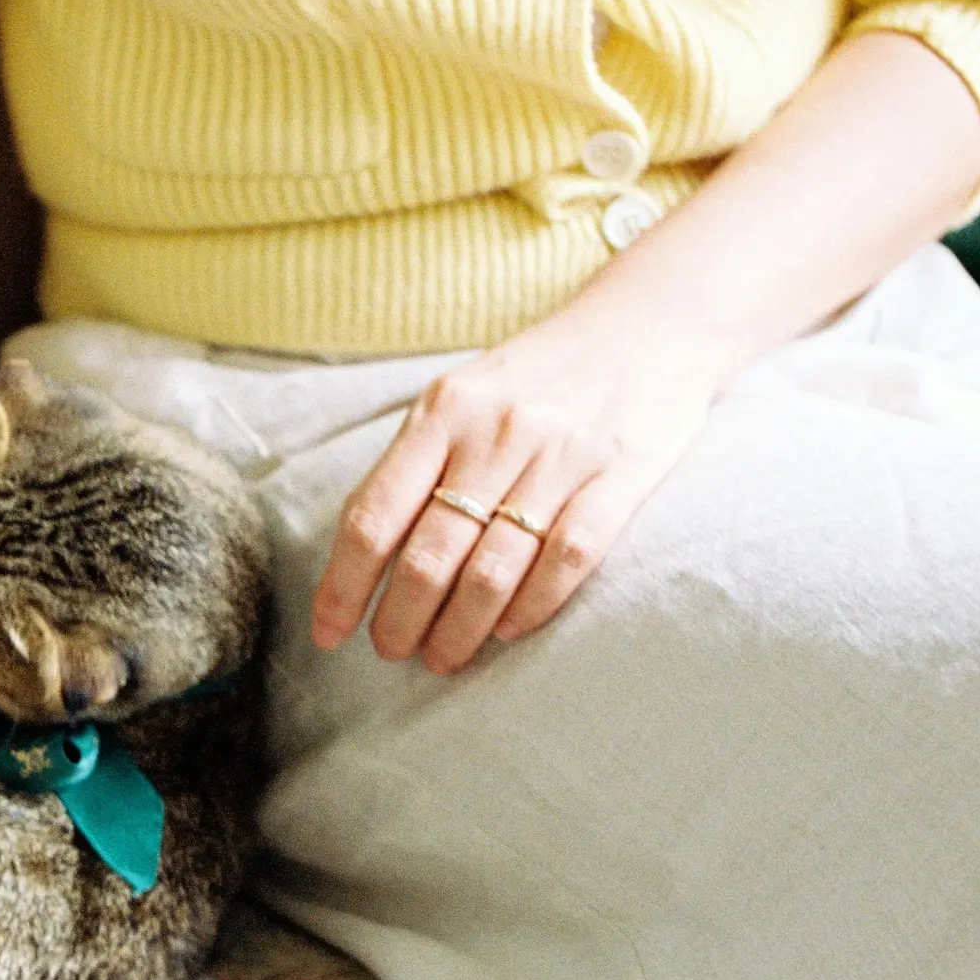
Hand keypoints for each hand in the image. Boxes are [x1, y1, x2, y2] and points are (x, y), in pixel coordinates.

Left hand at [310, 318, 713, 672]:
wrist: (651, 321)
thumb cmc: (540, 374)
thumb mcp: (463, 395)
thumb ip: (418, 461)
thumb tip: (364, 550)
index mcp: (442, 412)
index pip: (374, 516)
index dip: (343, 586)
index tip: (328, 632)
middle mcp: (495, 433)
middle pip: (429, 555)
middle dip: (400, 619)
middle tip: (391, 651)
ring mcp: (560, 456)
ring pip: (493, 569)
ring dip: (458, 629)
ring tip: (441, 658)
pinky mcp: (620, 476)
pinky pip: (566, 559)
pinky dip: (531, 607)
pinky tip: (507, 633)